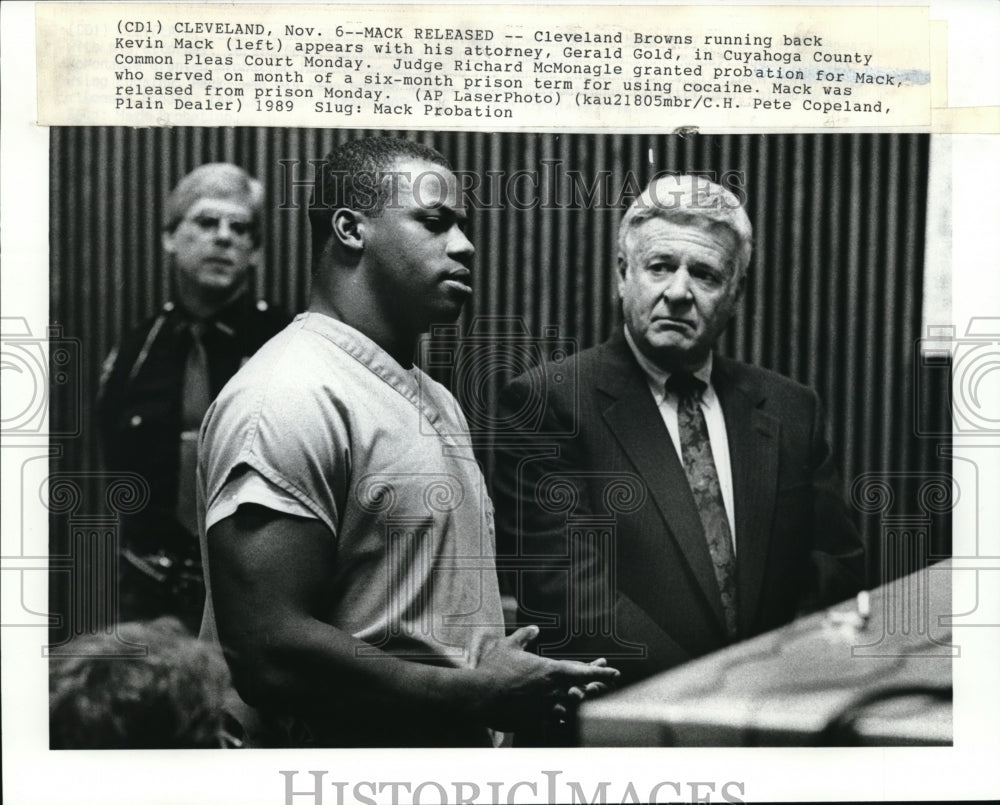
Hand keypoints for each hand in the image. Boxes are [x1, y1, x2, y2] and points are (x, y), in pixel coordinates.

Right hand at [466, 625, 619, 731]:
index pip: (582, 671)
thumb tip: (534, 628)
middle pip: (583, 690)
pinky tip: (569, 715)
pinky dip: (566, 716)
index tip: (614, 671)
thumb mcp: (508, 646)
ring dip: (583, 702)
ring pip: (574, 707)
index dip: (600, 671)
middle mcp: (553, 690)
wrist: (481, 696)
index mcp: (550, 671)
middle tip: (607, 683)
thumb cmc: (494, 669)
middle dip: (597, 686)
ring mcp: (546, 707)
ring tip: (589, 696)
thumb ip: (523, 636)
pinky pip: (559, 720)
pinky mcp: (538, 721)